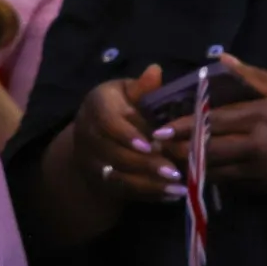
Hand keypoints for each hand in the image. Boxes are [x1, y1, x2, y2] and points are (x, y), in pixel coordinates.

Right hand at [70, 65, 184, 201]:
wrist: (95, 133)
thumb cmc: (121, 105)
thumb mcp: (129, 91)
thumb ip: (143, 87)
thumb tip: (155, 71)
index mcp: (95, 106)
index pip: (107, 122)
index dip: (127, 135)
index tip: (152, 145)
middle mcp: (87, 134)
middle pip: (112, 153)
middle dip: (144, 164)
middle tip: (174, 170)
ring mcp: (91, 160)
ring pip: (116, 176)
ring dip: (148, 184)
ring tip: (179, 187)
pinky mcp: (100, 180)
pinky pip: (123, 191)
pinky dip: (148, 194)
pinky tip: (172, 195)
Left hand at [153, 55, 266, 194]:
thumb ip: (252, 76)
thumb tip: (218, 58)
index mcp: (264, 116)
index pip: (213, 123)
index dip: (183, 128)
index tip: (157, 130)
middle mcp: (261, 146)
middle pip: (209, 152)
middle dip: (180, 152)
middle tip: (156, 149)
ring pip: (220, 173)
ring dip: (193, 169)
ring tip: (170, 163)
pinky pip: (237, 185)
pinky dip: (218, 179)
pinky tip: (201, 175)